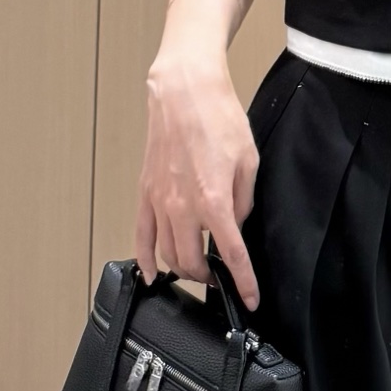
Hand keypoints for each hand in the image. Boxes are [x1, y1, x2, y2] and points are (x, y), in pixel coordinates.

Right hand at [134, 53, 261, 309]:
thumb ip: (244, 200)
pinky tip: (151, 273)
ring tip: (197, 270)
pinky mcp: (145, 192)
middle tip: (221, 278)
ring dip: (182, 269)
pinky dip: (144, 260)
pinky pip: (141, 236)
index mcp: (214, 200)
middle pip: (191, 262)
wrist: (184, 92)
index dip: (243, 282)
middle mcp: (183, 206)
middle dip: (208, 278)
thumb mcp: (249, 161)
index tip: (250, 298)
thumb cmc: (218, 118)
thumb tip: (235, 225)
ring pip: (166, 254)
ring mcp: (159, 201)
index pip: (231, 255)